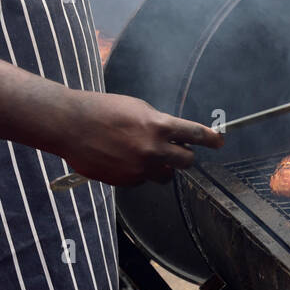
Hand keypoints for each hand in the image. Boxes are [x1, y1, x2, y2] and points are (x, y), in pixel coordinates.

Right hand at [57, 91, 224, 185]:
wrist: (70, 125)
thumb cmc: (102, 110)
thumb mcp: (137, 108)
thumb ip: (158, 123)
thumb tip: (174, 135)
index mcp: (158, 126)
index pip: (194, 134)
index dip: (211, 139)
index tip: (219, 141)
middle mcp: (152, 149)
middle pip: (186, 161)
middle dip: (185, 156)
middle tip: (179, 151)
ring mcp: (139, 167)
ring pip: (165, 175)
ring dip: (163, 167)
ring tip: (147, 155)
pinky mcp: (125, 181)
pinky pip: (142, 180)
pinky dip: (139, 173)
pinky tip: (123, 159)